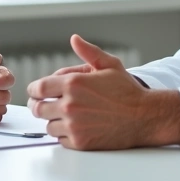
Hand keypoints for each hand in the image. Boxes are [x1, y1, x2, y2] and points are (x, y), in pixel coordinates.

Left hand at [26, 35, 179, 149]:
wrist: (144, 117)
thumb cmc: (127, 91)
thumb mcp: (109, 65)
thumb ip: (88, 52)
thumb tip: (74, 39)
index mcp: (73, 83)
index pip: (38, 88)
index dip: (35, 90)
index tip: (38, 91)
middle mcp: (70, 105)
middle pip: (38, 108)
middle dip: (40, 105)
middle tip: (46, 104)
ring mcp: (74, 125)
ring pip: (48, 125)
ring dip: (54, 120)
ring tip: (67, 115)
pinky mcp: (80, 142)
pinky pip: (60, 139)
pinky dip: (64, 134)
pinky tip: (77, 126)